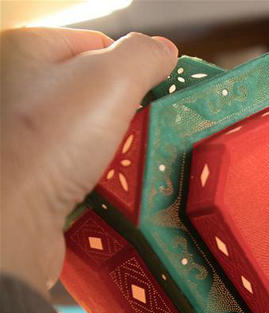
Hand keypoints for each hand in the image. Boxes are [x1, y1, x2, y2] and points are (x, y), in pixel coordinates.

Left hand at [0, 28, 177, 292]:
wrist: (10, 221)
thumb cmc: (47, 144)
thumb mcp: (111, 80)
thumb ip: (144, 56)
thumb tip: (164, 52)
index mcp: (24, 51)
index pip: (96, 45)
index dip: (131, 69)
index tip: (153, 97)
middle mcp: (14, 90)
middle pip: (94, 94)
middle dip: (127, 116)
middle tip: (144, 134)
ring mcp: (18, 137)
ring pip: (88, 136)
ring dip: (117, 153)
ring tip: (131, 165)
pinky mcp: (26, 177)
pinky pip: (77, 171)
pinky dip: (100, 180)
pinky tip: (109, 188)